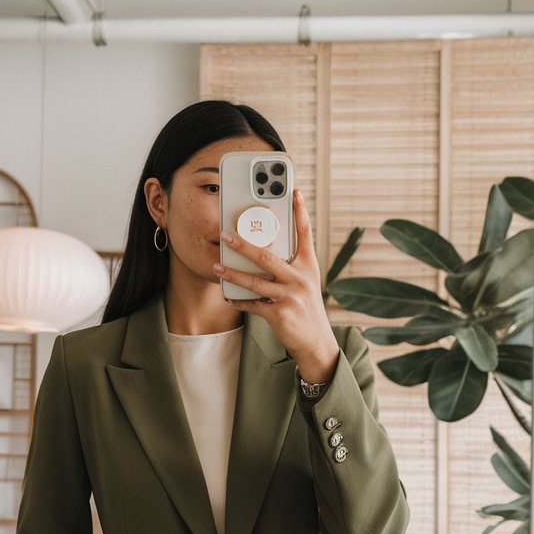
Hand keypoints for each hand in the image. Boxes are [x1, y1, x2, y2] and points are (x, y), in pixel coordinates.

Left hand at [213, 189, 339, 384]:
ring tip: (217, 266)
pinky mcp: (280, 314)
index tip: (295, 191)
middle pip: (268, 256)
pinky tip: (229, 296)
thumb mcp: (305, 283)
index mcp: (308, 266)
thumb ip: (290, 266)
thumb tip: (262, 251)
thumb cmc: (306, 308)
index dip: (300, 211)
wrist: (316, 342)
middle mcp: (301, 278)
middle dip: (244, 245)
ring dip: (233, 274)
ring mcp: (291, 296)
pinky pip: (253, 304)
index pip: (305, 233)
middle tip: (225, 235)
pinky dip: (239, 300)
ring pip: (255, 281)